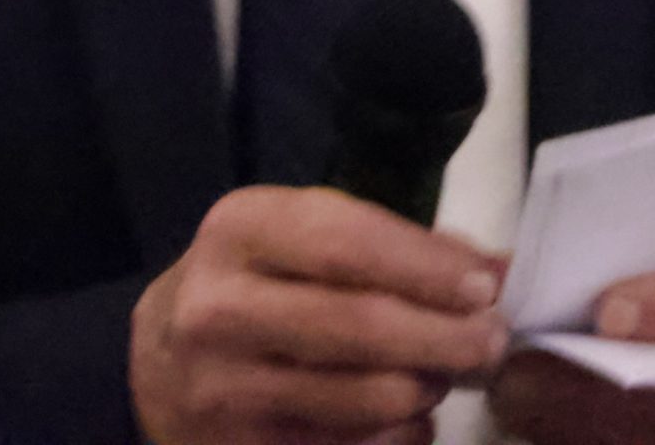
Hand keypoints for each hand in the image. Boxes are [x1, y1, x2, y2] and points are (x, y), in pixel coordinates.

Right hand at [131, 186, 508, 444]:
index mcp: (239, 230)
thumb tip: (498, 271)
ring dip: (426, 390)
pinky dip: (399, 437)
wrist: (157, 361)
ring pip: (362, 399)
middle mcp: (219, 307)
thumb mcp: (300, 239)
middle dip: (444, 337)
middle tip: (492, 342)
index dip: (426, 267)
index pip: (348, 243)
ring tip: (447, 375)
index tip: (484, 286)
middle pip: (360, 326)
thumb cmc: (253, 284)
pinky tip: (411, 418)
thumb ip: (394, 247)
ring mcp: (221, 388)